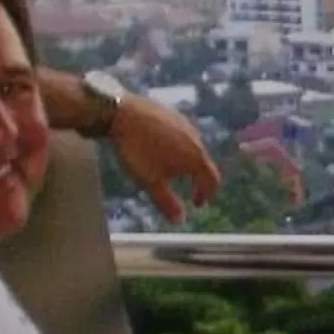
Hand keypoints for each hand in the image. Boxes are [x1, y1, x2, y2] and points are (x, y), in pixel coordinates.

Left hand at [111, 94, 220, 221]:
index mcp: (196, 158)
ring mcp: (186, 124)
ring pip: (193, 148)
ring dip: (188, 162)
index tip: (197, 203)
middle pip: (204, 163)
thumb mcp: (150, 181)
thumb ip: (166, 202)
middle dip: (197, 179)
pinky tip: (162, 148)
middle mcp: (197, 140)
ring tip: (173, 169)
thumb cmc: (138, 150)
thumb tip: (179, 221)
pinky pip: (182, 134)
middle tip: (188, 190)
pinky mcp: (173, 113)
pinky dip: (179, 146)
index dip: (206, 194)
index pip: (212, 180)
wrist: (122, 112)